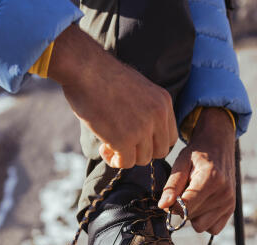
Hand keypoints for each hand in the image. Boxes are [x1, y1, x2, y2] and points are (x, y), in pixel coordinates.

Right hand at [48, 25, 177, 167]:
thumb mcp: (138, 88)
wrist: (85, 69)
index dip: (153, 142)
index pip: (170, 137)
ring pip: (143, 159)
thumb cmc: (104, 75)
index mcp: (163, 101)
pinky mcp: (124, 139)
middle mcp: (158, 115)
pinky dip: (114, 160)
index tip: (136, 138)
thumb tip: (144, 133)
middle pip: (160, 151)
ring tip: (109, 144)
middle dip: (141, 152)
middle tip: (123, 143)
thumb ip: (147, 108)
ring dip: (126, 156)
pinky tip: (103, 147)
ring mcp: (143, 128)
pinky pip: (125, 163)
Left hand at [158, 108, 234, 234]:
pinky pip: (212, 228)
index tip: (171, 197)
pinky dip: (205, 220)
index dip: (173, 205)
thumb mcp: (181, 162)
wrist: (219, 146)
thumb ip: (172, 185)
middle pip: (192, 218)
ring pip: (201, 226)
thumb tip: (163, 206)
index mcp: (211, 179)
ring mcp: (229, 203)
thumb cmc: (197, 153)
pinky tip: (203, 204)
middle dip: (183, 209)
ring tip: (195, 197)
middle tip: (185, 192)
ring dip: (193, 216)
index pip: (186, 206)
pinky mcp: (231, 209)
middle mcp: (224, 193)